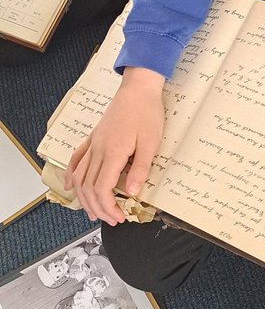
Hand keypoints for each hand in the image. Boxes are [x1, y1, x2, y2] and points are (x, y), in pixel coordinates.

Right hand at [64, 67, 164, 225]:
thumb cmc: (147, 113)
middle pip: (88, 186)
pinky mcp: (93, 138)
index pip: (102, 188)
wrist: (138, 89)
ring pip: (79, 176)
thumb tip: (132, 193)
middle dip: (97, 208)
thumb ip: (140, 169)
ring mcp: (93, 143)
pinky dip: (70, 175)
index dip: (107, 207)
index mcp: (113, 152)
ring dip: (83, 197)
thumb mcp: (151, 143)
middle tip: (111, 219)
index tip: (119, 217)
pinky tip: (69, 186)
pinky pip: (76, 158)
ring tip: (93, 212)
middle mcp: (98, 149)